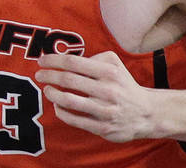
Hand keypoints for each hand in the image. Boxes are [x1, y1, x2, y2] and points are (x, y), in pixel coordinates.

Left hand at [35, 51, 157, 141]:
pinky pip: (74, 119)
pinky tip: (57, 105)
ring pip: (69, 101)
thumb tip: (70, 59)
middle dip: (49, 76)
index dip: (53, 61)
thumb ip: (95, 57)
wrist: (146, 113)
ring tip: (47, 90)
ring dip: (52, 93)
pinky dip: (61, 111)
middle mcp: (108, 90)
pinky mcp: (103, 128)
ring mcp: (105, 111)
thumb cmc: (124, 85)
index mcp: (109, 72)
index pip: (73, 62)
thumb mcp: (115, 64)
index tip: (42, 61)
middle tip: (39, 75)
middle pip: (68, 80)